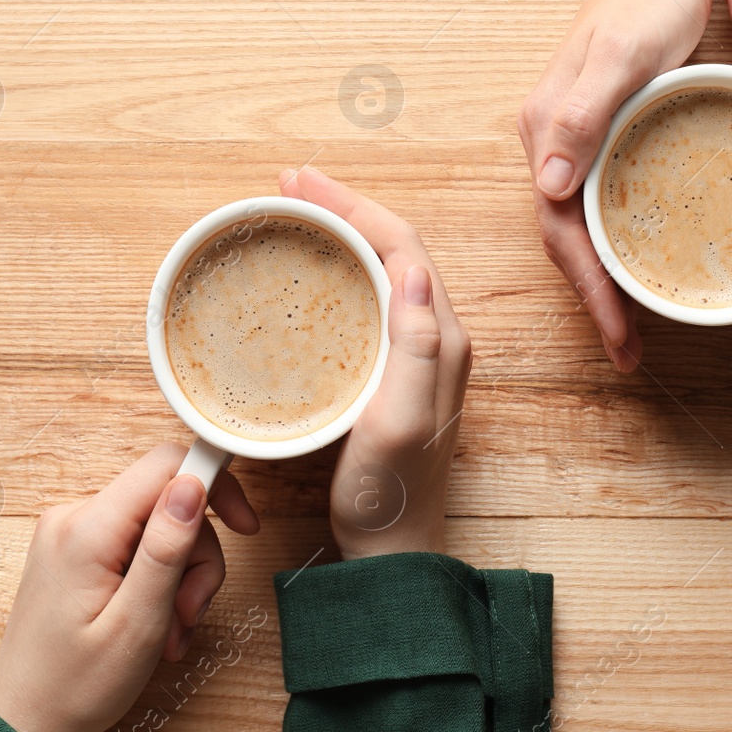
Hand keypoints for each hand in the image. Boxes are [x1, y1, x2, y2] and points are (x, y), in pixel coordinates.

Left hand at [0, 444, 259, 731]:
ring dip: (178, 578)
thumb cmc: (76, 687)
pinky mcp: (75, 550)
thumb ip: (166, 548)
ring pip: (158, 527)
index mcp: (87, 529)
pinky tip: (154, 623)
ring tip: (169, 632)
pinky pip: (135, 545)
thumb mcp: (138, 622)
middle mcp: (74, 517)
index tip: (244, 526)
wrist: (23, 724)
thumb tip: (194, 482)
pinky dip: (156, 581)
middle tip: (189, 613)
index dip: (216, 485)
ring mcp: (71, 533)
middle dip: (195, 557)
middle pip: (168, 502)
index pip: (167, 465)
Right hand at [279, 166, 471, 559]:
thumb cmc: (391, 491)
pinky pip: (372, 299)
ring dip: (344, 232)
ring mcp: (416, 354)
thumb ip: (417, 347)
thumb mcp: (401, 419)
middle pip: (394, 246)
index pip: (402, 246)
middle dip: (346, 207)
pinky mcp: (393, 372)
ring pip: (384, 269)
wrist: (393, 547)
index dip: (354, 206)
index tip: (301, 184)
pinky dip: (342, 270)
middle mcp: (437, 337)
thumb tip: (415, 272)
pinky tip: (313, 272)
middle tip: (290, 185)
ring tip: (298, 211)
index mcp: (442, 338)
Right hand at [518, 0, 719, 370]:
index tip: (620, 339)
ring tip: (632, 321)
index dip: (591, 291)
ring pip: (581, 224)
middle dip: (595, 299)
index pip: (560, 231)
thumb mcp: (622, 59)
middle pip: (566, 238)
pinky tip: (639, 257)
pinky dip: (615, 240)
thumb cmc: (648, 3)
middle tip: (629, 350)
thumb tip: (549, 185)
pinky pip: (599, 200)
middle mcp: (552, 142)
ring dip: (603, 276)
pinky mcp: (600, 130)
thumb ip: (582, 117)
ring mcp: (574, 137)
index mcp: (548, 132)